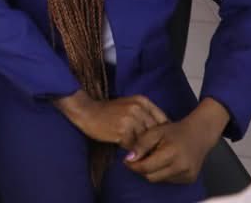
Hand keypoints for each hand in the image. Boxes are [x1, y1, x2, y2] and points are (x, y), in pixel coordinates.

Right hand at [54, 90, 168, 149]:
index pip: (163, 120)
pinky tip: (124, 145)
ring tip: (136, 148)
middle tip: (148, 148)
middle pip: (156, 132)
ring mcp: (131, 119)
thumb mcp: (130, 106)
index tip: (158, 140)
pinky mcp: (123, 130)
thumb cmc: (108, 111)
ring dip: (142, 147)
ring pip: (146, 140)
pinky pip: (134, 146)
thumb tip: (163, 133)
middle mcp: (138, 108)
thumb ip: (145, 115)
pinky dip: (131, 149)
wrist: (86, 111)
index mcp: (142, 101)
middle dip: (153, 141)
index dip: (162, 133)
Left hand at [124, 99, 229, 183]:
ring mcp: (187, 175)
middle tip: (140, 158)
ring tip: (155, 157)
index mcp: (172, 153)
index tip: (127, 160)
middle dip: (142, 169)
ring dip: (153, 171)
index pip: (146, 167)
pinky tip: (165, 162)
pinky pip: (169, 180)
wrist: (199, 134)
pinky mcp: (190, 179)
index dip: (133, 165)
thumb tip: (129, 159)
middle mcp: (181, 167)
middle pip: (151, 176)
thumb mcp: (155, 131)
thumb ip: (141, 144)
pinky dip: (163, 173)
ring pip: (159, 179)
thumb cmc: (174, 131)